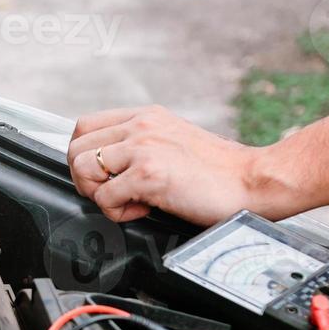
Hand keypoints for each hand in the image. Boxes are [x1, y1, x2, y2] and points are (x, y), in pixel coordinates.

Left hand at [66, 106, 279, 225]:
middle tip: (111, 193)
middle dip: (86, 179)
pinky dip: (118, 212)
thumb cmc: (219, 171)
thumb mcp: (173, 142)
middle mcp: (140, 126)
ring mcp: (142, 147)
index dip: (85, 156)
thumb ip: (142, 145)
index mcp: (145, 116)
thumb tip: (109, 165)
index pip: (85, 127)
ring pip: (83, 170)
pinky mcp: (148, 173)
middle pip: (75, 149)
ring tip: (128, 202)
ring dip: (99, 195)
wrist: (253, 181)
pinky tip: (144, 210)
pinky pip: (105, 198)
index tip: (102, 176)